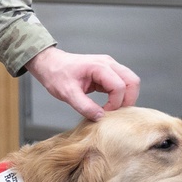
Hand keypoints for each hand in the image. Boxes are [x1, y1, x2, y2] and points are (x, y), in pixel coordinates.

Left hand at [25, 46, 139, 120]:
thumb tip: (100, 117)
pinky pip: (121, 84)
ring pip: (130, 82)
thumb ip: (84, 106)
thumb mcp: (67, 93)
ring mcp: (109, 67)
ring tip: (112, 109)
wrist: (49, 64)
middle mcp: (108, 64)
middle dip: (128, 100)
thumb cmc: (56, 74)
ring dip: (125, 97)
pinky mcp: (107, 73)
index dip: (115, 103)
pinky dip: (119, 95)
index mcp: (99, 66)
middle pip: (132, 81)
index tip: (104, 114)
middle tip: (115, 113)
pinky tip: (108, 104)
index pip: (119, 86)